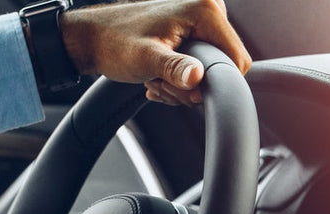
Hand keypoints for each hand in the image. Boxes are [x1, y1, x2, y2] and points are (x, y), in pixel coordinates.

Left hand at [60, 0, 251, 105]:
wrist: (92, 38)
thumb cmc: (113, 42)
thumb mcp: (145, 59)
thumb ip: (174, 68)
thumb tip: (197, 77)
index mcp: (204, 10)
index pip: (237, 59)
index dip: (215, 82)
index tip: (186, 87)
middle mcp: (208, 10)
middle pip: (224, 66)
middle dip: (194, 85)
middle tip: (164, 83)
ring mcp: (200, 20)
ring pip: (211, 70)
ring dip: (184, 85)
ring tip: (158, 79)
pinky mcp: (193, 31)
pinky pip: (201, 66)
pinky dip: (180, 79)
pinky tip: (160, 77)